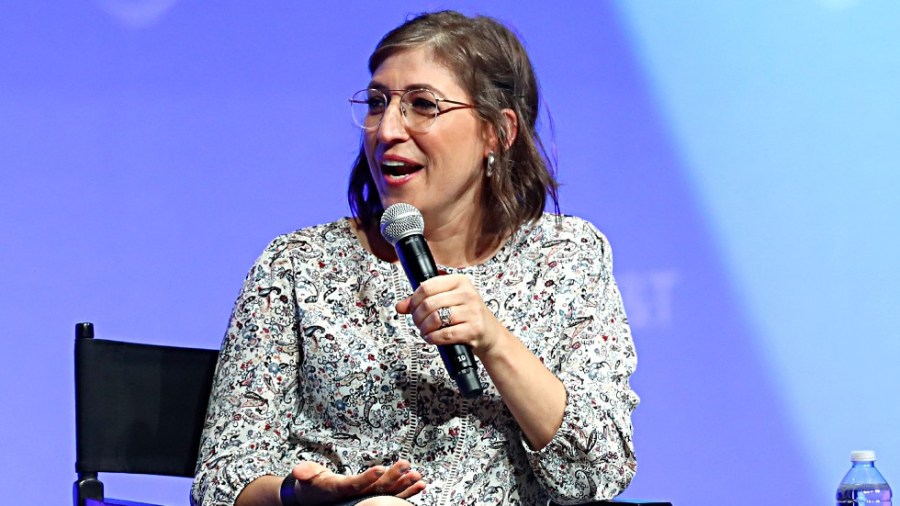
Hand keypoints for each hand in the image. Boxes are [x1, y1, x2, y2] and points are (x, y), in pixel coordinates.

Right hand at [288, 459, 424, 504]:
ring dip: (404, 487)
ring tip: (418, 477)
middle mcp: (354, 498)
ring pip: (388, 495)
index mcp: (338, 490)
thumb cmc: (311, 486)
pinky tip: (421, 484)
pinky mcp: (373, 499)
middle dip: (392, 479)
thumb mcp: (305, 478)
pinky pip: (393, 497)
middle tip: (406, 466)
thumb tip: (298, 471)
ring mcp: (365, 500)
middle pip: (375, 490)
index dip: (367, 479)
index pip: (354, 486)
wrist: (315, 501)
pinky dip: (407, 492)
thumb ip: (305, 473)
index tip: (380, 468)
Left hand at [395, 274, 505, 357]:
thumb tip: (400, 306)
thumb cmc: (467, 316)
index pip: (427, 286)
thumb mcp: (448, 302)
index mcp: (460, 281)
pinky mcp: (474, 329)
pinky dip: (433, 338)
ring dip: (424, 328)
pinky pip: (445, 334)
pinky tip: (432, 338)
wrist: (490, 335)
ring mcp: (472, 311)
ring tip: (425, 331)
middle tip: (418, 323)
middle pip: (429, 303)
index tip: (413, 309)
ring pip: (436, 318)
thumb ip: (423, 301)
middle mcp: (468, 293)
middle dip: (417, 317)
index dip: (414, 300)